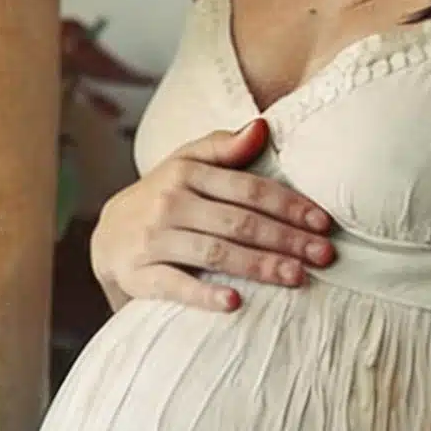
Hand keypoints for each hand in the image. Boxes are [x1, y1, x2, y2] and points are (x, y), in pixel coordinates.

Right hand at [91, 119, 334, 311]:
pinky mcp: (138, 274)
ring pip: (215, 253)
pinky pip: (174, 286)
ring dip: (259, 266)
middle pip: (238, 222)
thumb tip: (263, 128)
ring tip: (296, 278)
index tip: (323, 224)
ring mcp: (153, 239)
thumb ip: (223, 147)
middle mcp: (169, 203)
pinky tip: (235, 303)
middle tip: (324, 256)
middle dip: (286, 239)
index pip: (248, 189)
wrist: (106, 237)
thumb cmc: (162, 198)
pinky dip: (204, 295)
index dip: (289, 206)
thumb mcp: (185, 164)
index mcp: (186, 173)